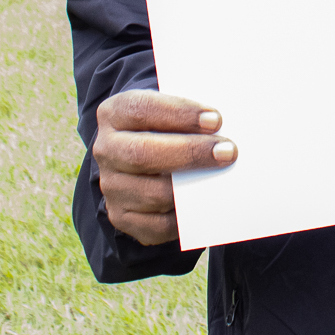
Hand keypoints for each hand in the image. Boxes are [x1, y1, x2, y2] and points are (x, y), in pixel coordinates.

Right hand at [92, 89, 236, 246]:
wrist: (146, 153)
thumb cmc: (168, 125)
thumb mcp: (172, 109)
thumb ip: (191, 112)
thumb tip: (220, 124)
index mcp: (114, 113)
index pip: (141, 109)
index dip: (179, 114)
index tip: (215, 120)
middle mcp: (107, 149)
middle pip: (142, 153)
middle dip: (189, 153)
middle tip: (227, 151)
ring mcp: (112, 186)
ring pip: (151, 193)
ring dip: (191, 189)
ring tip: (222, 178)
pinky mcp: (122, 216)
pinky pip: (155, 225)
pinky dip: (184, 218)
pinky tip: (205, 204)